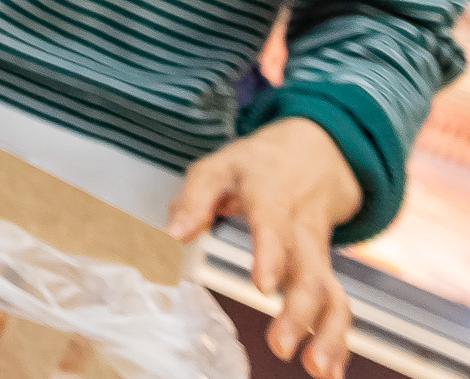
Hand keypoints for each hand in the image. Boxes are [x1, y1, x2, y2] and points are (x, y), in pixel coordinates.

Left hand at [169, 118, 361, 378]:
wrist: (313, 154)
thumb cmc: (256, 165)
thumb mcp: (218, 165)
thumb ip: (196, 197)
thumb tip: (176, 231)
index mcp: (271, 196)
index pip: (273, 224)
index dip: (270, 254)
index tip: (264, 285)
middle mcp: (301, 230)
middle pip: (309, 271)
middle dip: (298, 312)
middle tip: (281, 346)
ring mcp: (317, 252)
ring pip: (332, 293)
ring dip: (329, 334)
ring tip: (319, 369)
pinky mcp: (324, 270)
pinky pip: (336, 303)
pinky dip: (336, 337)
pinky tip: (328, 368)